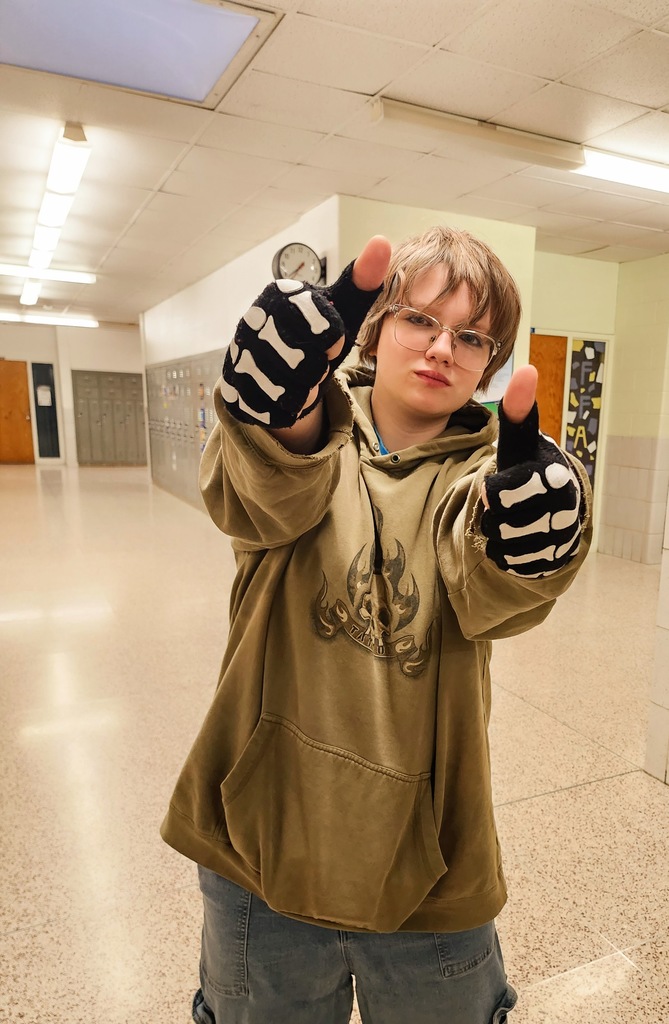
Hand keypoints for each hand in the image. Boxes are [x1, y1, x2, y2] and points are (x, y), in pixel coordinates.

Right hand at [220, 236, 390, 427]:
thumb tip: (381, 242)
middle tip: (314, 361)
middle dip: (318, 366)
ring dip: (306, 387)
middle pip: (305, 360)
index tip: (329, 340)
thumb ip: (362, 280)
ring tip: (302, 376)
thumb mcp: (343, 308)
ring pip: (289, 386)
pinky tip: (289, 392)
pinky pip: (274, 405)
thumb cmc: (315, 335)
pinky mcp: (234, 387)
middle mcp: (252, 321)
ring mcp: (239, 353)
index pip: (323, 326)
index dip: (332, 340)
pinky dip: (290, 404)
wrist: (280, 369)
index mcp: (278, 295)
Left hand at [481, 365, 582, 577]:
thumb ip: (519, 412)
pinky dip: (500, 550)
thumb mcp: (521, 442)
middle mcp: (561, 509)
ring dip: (495, 530)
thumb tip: (526, 369)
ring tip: (508, 518)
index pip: (510, 490)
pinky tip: (512, 538)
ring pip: (502, 541)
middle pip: (502, 518)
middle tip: (502, 502)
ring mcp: (555, 538)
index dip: (497, 492)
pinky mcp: (546, 561)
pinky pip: (506, 560)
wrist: (553, 510)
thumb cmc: (530, 470)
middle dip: (494, 511)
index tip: (496, 489)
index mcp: (554, 476)